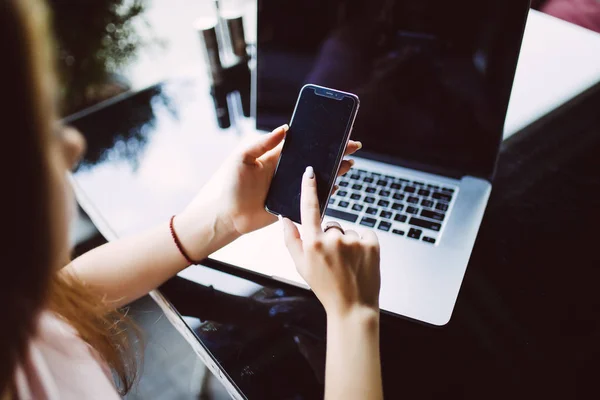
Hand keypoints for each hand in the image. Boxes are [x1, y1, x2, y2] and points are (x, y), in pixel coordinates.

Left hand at [176, 125, 360, 258]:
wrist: (228, 216)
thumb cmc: (231, 186)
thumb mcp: (242, 158)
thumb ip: (262, 144)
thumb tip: (284, 129)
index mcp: (277, 157)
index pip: (303, 145)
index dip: (319, 138)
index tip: (335, 130)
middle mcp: (287, 171)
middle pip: (315, 159)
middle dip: (334, 152)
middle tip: (352, 145)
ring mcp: (291, 188)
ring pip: (318, 177)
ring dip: (335, 170)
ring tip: (349, 162)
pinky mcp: (293, 204)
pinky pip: (313, 197)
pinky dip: (326, 191)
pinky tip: (337, 185)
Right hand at [281, 166, 380, 317]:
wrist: (352, 307)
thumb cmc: (325, 287)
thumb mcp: (300, 266)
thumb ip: (291, 240)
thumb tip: (284, 218)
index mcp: (313, 244)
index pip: (309, 208)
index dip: (309, 188)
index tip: (310, 172)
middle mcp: (333, 239)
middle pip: (331, 225)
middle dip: (331, 238)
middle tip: (333, 261)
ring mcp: (354, 241)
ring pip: (348, 232)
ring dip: (348, 244)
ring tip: (348, 264)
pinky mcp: (372, 244)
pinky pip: (365, 234)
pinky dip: (364, 244)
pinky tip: (360, 261)